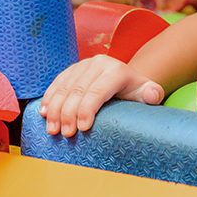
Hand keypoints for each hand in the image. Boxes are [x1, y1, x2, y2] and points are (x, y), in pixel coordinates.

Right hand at [39, 55, 164, 136]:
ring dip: (54, 109)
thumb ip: (152, 94)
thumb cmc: (136, 92)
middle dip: (69, 113)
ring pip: (64, 87)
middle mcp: (98, 63)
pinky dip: (48, 99)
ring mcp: (83, 65)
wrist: (126, 80)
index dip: (88, 109)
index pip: (98, 91)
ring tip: (52, 129)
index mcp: (116, 70)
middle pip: (78, 90)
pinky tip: (43, 113)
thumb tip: (152, 95)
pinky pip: (56, 83)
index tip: (82, 129)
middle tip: (65, 134)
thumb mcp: (148, 93)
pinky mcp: (71, 69)